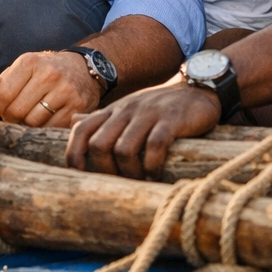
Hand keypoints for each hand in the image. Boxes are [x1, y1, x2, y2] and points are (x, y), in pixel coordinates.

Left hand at [0, 50, 101, 127]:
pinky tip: (45, 120)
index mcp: (30, 62)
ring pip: (32, 122)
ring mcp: (64, 91)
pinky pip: (50, 127)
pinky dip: (43, 128)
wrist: (84, 69)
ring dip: (26, 124)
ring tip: (29, 117)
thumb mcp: (25, 67)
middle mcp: (48, 74)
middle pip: (16, 110)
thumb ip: (2, 82)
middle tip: (14, 116)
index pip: (3, 93)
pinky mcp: (76, 107)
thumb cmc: (47, 70)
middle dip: (10, 118)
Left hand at [66, 77, 220, 178]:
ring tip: (139, 181)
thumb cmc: (160, 106)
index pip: (81, 130)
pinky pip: (154, 146)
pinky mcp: (171, 120)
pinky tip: (156, 175)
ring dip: (129, 172)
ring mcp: (148, 114)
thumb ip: (102, 118)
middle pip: (98, 144)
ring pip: (123, 149)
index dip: (74, 154)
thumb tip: (73, 122)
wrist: (198, 89)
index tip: (80, 176)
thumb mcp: (128, 109)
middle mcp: (126, 110)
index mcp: (113, 111)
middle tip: (119, 183)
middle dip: (104, 170)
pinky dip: (152, 166)